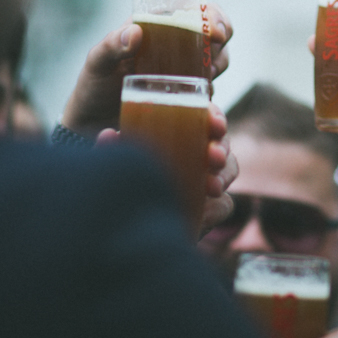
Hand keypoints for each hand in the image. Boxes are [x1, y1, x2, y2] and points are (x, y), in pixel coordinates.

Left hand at [60, 6, 234, 137]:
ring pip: (218, 58)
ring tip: (205, 79)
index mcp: (158, 25)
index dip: (213, 14)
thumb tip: (136, 32)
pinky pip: (210, 88)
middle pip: (215, 30)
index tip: (215, 31)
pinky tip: (204, 102)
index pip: (194, 7)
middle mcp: (177, 44)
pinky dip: (212, 94)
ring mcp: (185, 69)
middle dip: (223, 36)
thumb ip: (111, 45)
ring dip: (219, 64)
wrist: (94, 122)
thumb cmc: (95, 83)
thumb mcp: (97, 62)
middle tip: (213, 55)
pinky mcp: (188, 94)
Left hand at [97, 102, 236, 235]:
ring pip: (227, 171)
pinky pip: (222, 206)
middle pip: (221, 143)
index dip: (215, 117)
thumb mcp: (112, 161)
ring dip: (224, 176)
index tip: (214, 124)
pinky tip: (204, 211)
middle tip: (213, 157)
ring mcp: (202, 180)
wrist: (116, 221)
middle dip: (222, 148)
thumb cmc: (116, 178)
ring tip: (211, 187)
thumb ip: (111, 149)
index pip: (205, 116)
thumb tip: (110, 135)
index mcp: (178, 130)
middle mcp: (194, 152)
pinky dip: (216, 208)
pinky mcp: (205, 210)